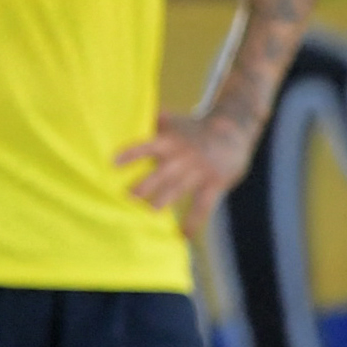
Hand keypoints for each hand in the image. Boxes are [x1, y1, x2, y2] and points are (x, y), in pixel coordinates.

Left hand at [116, 110, 260, 233]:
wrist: (234, 129)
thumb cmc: (194, 128)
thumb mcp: (174, 122)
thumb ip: (151, 122)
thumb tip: (123, 111)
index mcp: (170, 141)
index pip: (147, 146)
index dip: (132, 153)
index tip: (113, 163)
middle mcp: (182, 156)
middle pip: (160, 173)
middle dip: (142, 186)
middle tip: (125, 198)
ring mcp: (199, 171)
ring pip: (177, 190)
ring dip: (161, 203)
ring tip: (146, 218)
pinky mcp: (214, 183)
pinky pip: (203, 206)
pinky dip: (192, 222)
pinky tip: (181, 236)